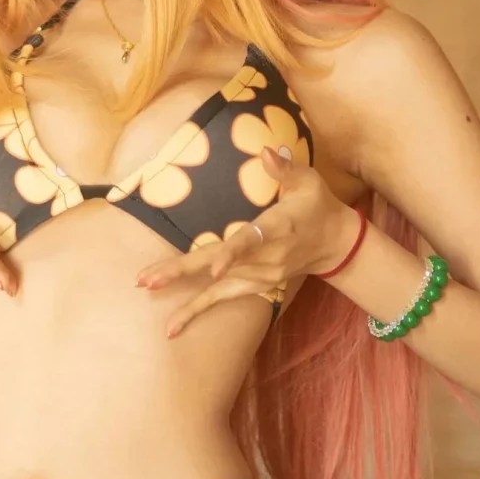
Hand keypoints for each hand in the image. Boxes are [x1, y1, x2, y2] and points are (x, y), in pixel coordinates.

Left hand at [136, 145, 361, 335]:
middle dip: (182, 270)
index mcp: (277, 228)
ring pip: (215, 283)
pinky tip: (171, 327)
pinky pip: (221, 299)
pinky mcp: (254, 286)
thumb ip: (285, 168)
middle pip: (220, 265)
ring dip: (180, 286)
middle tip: (147, 277)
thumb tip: (264, 151)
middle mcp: (266, 258)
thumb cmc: (316, 205)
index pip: (252, 243)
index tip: (213, 268)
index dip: (232, 255)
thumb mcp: (308, 181)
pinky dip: (196, 310)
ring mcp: (259, 276)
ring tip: (146, 286)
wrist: (333, 242)